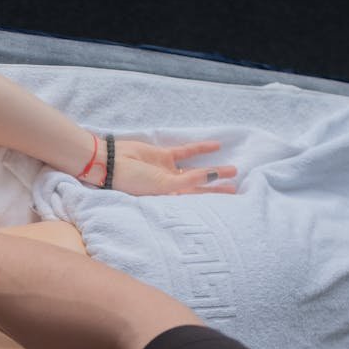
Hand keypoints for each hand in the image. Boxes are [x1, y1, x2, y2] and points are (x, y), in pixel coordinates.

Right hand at [102, 139, 237, 195]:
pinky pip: (186, 152)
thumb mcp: (163, 184)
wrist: (111, 162)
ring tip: (233, 170)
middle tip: (237, 189)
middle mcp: (170, 188)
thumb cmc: (133, 180)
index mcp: (169, 200)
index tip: (232, 200)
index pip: (197, 202)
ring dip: (214, 170)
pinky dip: (201, 149)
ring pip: (196, 171)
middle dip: (218, 189)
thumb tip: (213, 176)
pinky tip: (217, 146)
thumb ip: (189, 180)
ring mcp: (167, 171)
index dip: (214, 200)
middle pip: (200, 189)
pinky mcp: (163, 156)